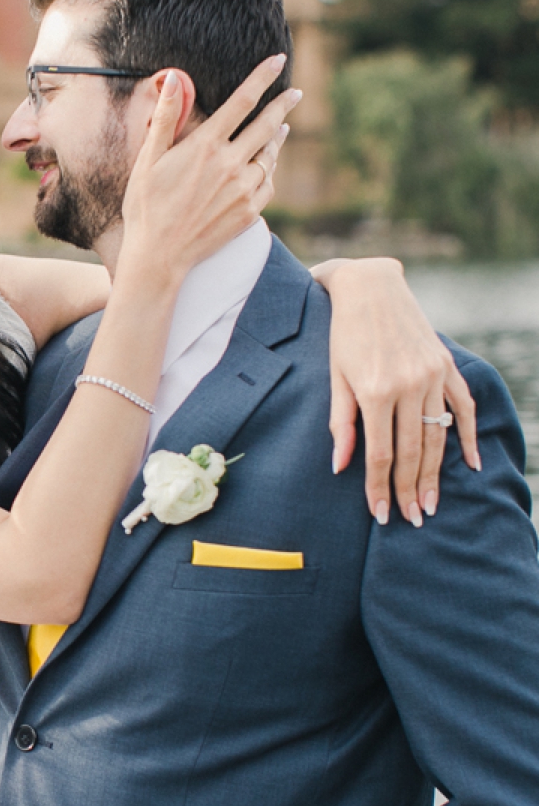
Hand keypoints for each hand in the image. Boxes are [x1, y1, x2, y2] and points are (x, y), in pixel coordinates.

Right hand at [120, 55, 298, 286]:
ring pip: (270, 155)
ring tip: (281, 127)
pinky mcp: (250, 212)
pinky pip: (268, 183)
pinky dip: (268, 170)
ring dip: (277, 138)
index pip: (242, 101)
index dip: (262, 77)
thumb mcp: (147, 160)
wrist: (159, 256)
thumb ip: (165, 118)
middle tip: (295, 92)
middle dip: (283, 105)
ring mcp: (244, 190)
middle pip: (267, 125)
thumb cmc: (146, 207)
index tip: (278, 60)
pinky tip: (264, 167)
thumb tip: (172, 78)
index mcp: (205, 147)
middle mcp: (230, 165)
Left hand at [320, 258, 479, 525]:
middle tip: (411, 519)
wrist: (370, 286)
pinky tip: (471, 464)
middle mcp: (409, 385)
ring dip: (436, 473)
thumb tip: (341, 466)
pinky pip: (463, 406)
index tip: (381, 514)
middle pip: (413, 451)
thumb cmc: (342, 334)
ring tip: (431, 503)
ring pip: (438, 435)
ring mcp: (432, 375)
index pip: (380, 454)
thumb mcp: (335, 376)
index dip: (380, 487)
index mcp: (375, 391)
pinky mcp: (446, 365)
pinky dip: (468, 435)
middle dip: (411, 489)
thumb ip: (340, 422)